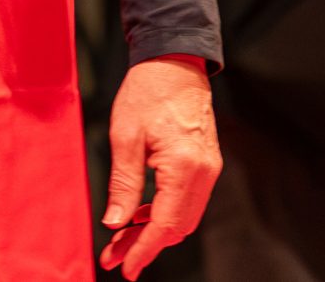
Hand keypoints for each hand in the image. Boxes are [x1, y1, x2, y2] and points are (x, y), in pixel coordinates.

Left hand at [101, 55, 219, 275]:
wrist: (175, 63)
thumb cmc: (148, 91)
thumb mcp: (125, 137)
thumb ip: (123, 184)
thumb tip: (115, 223)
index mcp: (185, 166)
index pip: (165, 224)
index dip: (144, 250)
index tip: (126, 268)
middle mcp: (204, 172)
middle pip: (177, 227)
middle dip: (145, 245)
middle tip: (115, 257)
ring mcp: (209, 169)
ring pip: (184, 217)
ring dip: (155, 231)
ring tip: (122, 240)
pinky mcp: (205, 164)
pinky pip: (188, 200)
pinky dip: (165, 213)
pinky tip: (141, 215)